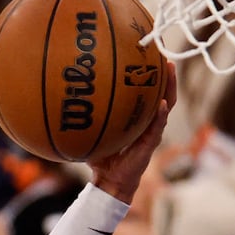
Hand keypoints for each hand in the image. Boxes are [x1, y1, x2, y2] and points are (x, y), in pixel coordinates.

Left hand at [89, 62, 177, 203]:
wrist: (110, 181)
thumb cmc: (101, 157)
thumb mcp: (92, 133)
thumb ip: (85, 118)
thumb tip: (64, 100)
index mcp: (137, 117)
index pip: (147, 91)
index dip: (150, 73)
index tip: (149, 53)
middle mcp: (147, 121)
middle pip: (162, 91)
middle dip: (165, 73)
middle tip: (163, 53)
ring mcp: (152, 131)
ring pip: (166, 104)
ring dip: (169, 87)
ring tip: (170, 69)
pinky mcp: (151, 143)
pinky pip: (158, 126)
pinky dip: (160, 115)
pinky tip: (161, 104)